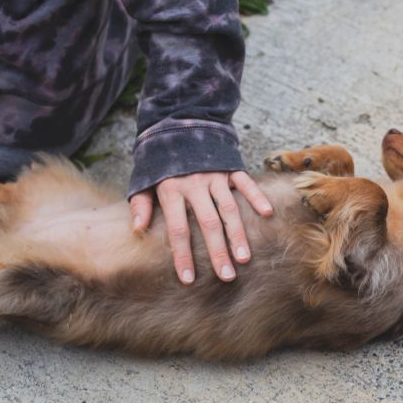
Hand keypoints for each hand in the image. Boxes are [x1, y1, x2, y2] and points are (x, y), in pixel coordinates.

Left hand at [129, 172, 273, 283]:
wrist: (179, 123)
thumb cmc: (161, 160)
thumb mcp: (144, 179)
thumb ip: (141, 203)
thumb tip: (137, 229)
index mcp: (171, 190)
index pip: (178, 229)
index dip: (182, 255)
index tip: (188, 279)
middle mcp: (194, 185)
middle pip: (208, 224)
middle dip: (217, 252)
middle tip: (226, 277)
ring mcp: (215, 176)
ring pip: (229, 209)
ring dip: (237, 235)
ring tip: (244, 258)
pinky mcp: (230, 167)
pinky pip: (245, 183)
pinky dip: (256, 197)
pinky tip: (266, 214)